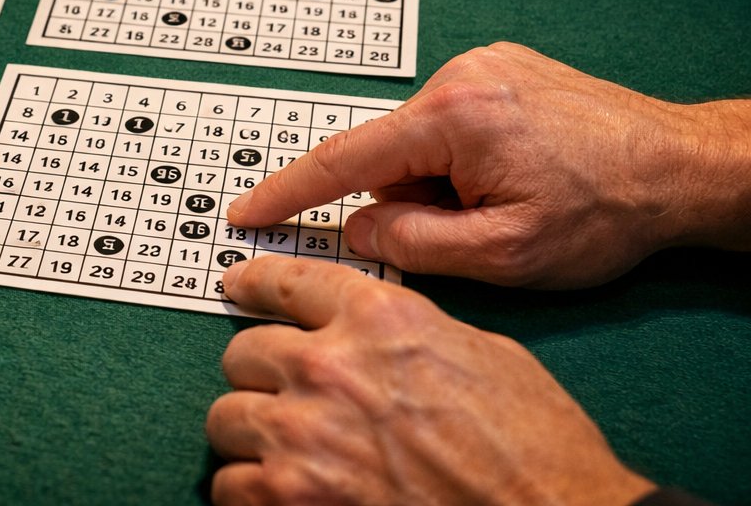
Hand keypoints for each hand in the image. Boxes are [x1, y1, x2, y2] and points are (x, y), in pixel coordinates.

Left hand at [207, 256, 654, 505]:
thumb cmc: (538, 450)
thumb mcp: (483, 355)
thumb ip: (411, 332)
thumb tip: (372, 336)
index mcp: (380, 318)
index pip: (287, 281)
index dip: (255, 284)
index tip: (239, 288)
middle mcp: (330, 366)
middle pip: (245, 351)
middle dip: (264, 376)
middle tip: (287, 397)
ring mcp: (304, 434)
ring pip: (226, 417)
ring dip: (254, 436)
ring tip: (288, 452)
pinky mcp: (291, 497)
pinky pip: (231, 483)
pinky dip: (251, 491)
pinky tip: (283, 493)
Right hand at [226, 42, 750, 287]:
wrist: (685, 167)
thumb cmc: (609, 211)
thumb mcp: (505, 255)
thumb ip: (414, 245)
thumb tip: (357, 229)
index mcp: (454, 116)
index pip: (344, 159)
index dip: (288, 192)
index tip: (247, 213)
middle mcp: (459, 74)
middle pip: (389, 154)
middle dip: (410, 201)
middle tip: (474, 232)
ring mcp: (482, 64)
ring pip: (419, 142)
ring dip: (440, 183)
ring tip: (509, 203)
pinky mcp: (501, 67)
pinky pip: (449, 123)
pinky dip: (459, 160)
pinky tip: (514, 178)